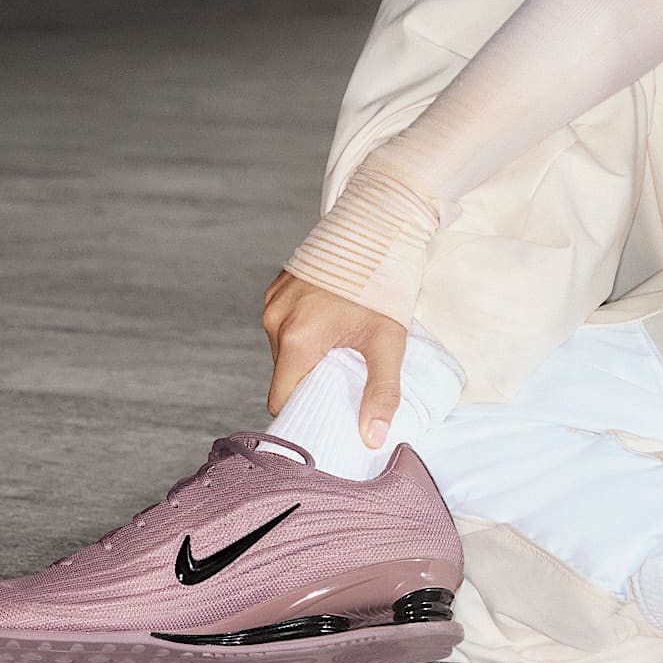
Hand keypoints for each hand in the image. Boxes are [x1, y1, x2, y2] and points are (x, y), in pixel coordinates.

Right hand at [261, 270, 407, 448]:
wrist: (380, 223)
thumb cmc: (385, 282)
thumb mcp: (388, 342)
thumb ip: (381, 392)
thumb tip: (372, 438)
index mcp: (296, 338)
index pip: (282, 398)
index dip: (305, 409)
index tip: (329, 409)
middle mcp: (276, 319)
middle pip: (286, 372)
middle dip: (313, 377)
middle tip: (347, 371)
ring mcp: (273, 299)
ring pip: (284, 346)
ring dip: (309, 351)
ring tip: (343, 338)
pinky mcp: (278, 284)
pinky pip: (285, 321)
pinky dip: (305, 327)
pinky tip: (334, 316)